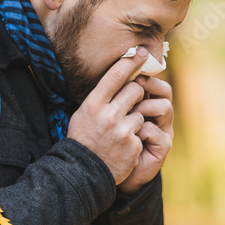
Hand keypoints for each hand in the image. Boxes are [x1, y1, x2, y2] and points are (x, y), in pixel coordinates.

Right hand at [67, 49, 147, 184]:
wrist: (83, 172)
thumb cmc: (83, 139)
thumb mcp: (83, 114)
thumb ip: (100, 97)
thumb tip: (119, 76)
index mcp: (93, 105)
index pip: (116, 75)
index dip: (131, 61)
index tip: (141, 53)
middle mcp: (108, 115)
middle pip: (135, 90)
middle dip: (137, 93)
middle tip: (132, 100)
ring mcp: (122, 131)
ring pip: (141, 112)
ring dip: (135, 119)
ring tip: (121, 131)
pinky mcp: (133, 145)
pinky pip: (142, 132)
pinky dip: (135, 137)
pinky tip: (123, 146)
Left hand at [118, 74, 172, 195]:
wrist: (112, 172)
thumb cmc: (108, 142)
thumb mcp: (109, 116)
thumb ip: (113, 99)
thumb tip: (108, 75)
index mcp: (147, 105)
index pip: (153, 83)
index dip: (146, 74)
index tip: (133, 67)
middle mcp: (159, 116)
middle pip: (165, 91)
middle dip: (149, 85)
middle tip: (136, 84)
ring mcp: (163, 130)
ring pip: (164, 107)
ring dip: (145, 106)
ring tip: (130, 112)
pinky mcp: (163, 146)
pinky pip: (154, 130)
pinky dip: (142, 130)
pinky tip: (130, 135)